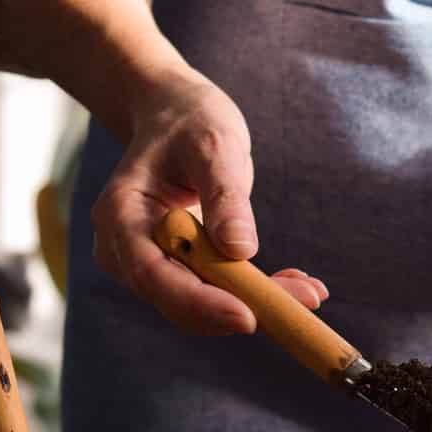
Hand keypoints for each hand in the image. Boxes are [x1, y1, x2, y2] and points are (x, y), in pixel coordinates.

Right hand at [90, 69, 327, 333]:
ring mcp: (150, 261)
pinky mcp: (177, 266)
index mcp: (121, 215)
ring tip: (311, 291)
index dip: (199, 302)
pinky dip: (256, 291)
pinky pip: (215, 289)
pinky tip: (297, 284)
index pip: (153, 275)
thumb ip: (225, 196)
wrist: (173, 114)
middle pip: (179, 299)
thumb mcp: (213, 143)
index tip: (247, 317)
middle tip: (304, 301)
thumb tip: (241, 250)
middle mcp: (126, 248)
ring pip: (202, 301)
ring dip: (257, 303)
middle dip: (242, 306)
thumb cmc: (189, 121)